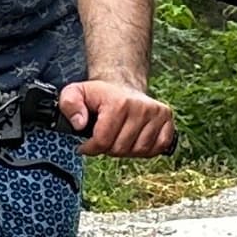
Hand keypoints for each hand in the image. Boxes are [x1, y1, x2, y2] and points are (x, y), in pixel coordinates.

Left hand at [60, 79, 175, 158]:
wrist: (122, 86)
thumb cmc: (98, 94)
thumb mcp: (74, 93)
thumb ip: (69, 104)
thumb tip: (79, 124)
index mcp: (119, 102)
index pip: (103, 141)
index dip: (90, 148)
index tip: (86, 144)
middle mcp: (142, 107)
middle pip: (121, 148)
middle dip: (108, 148)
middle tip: (104, 138)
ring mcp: (157, 113)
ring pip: (139, 151)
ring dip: (126, 150)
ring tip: (118, 138)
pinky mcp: (168, 120)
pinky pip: (157, 148)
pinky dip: (145, 150)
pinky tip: (134, 140)